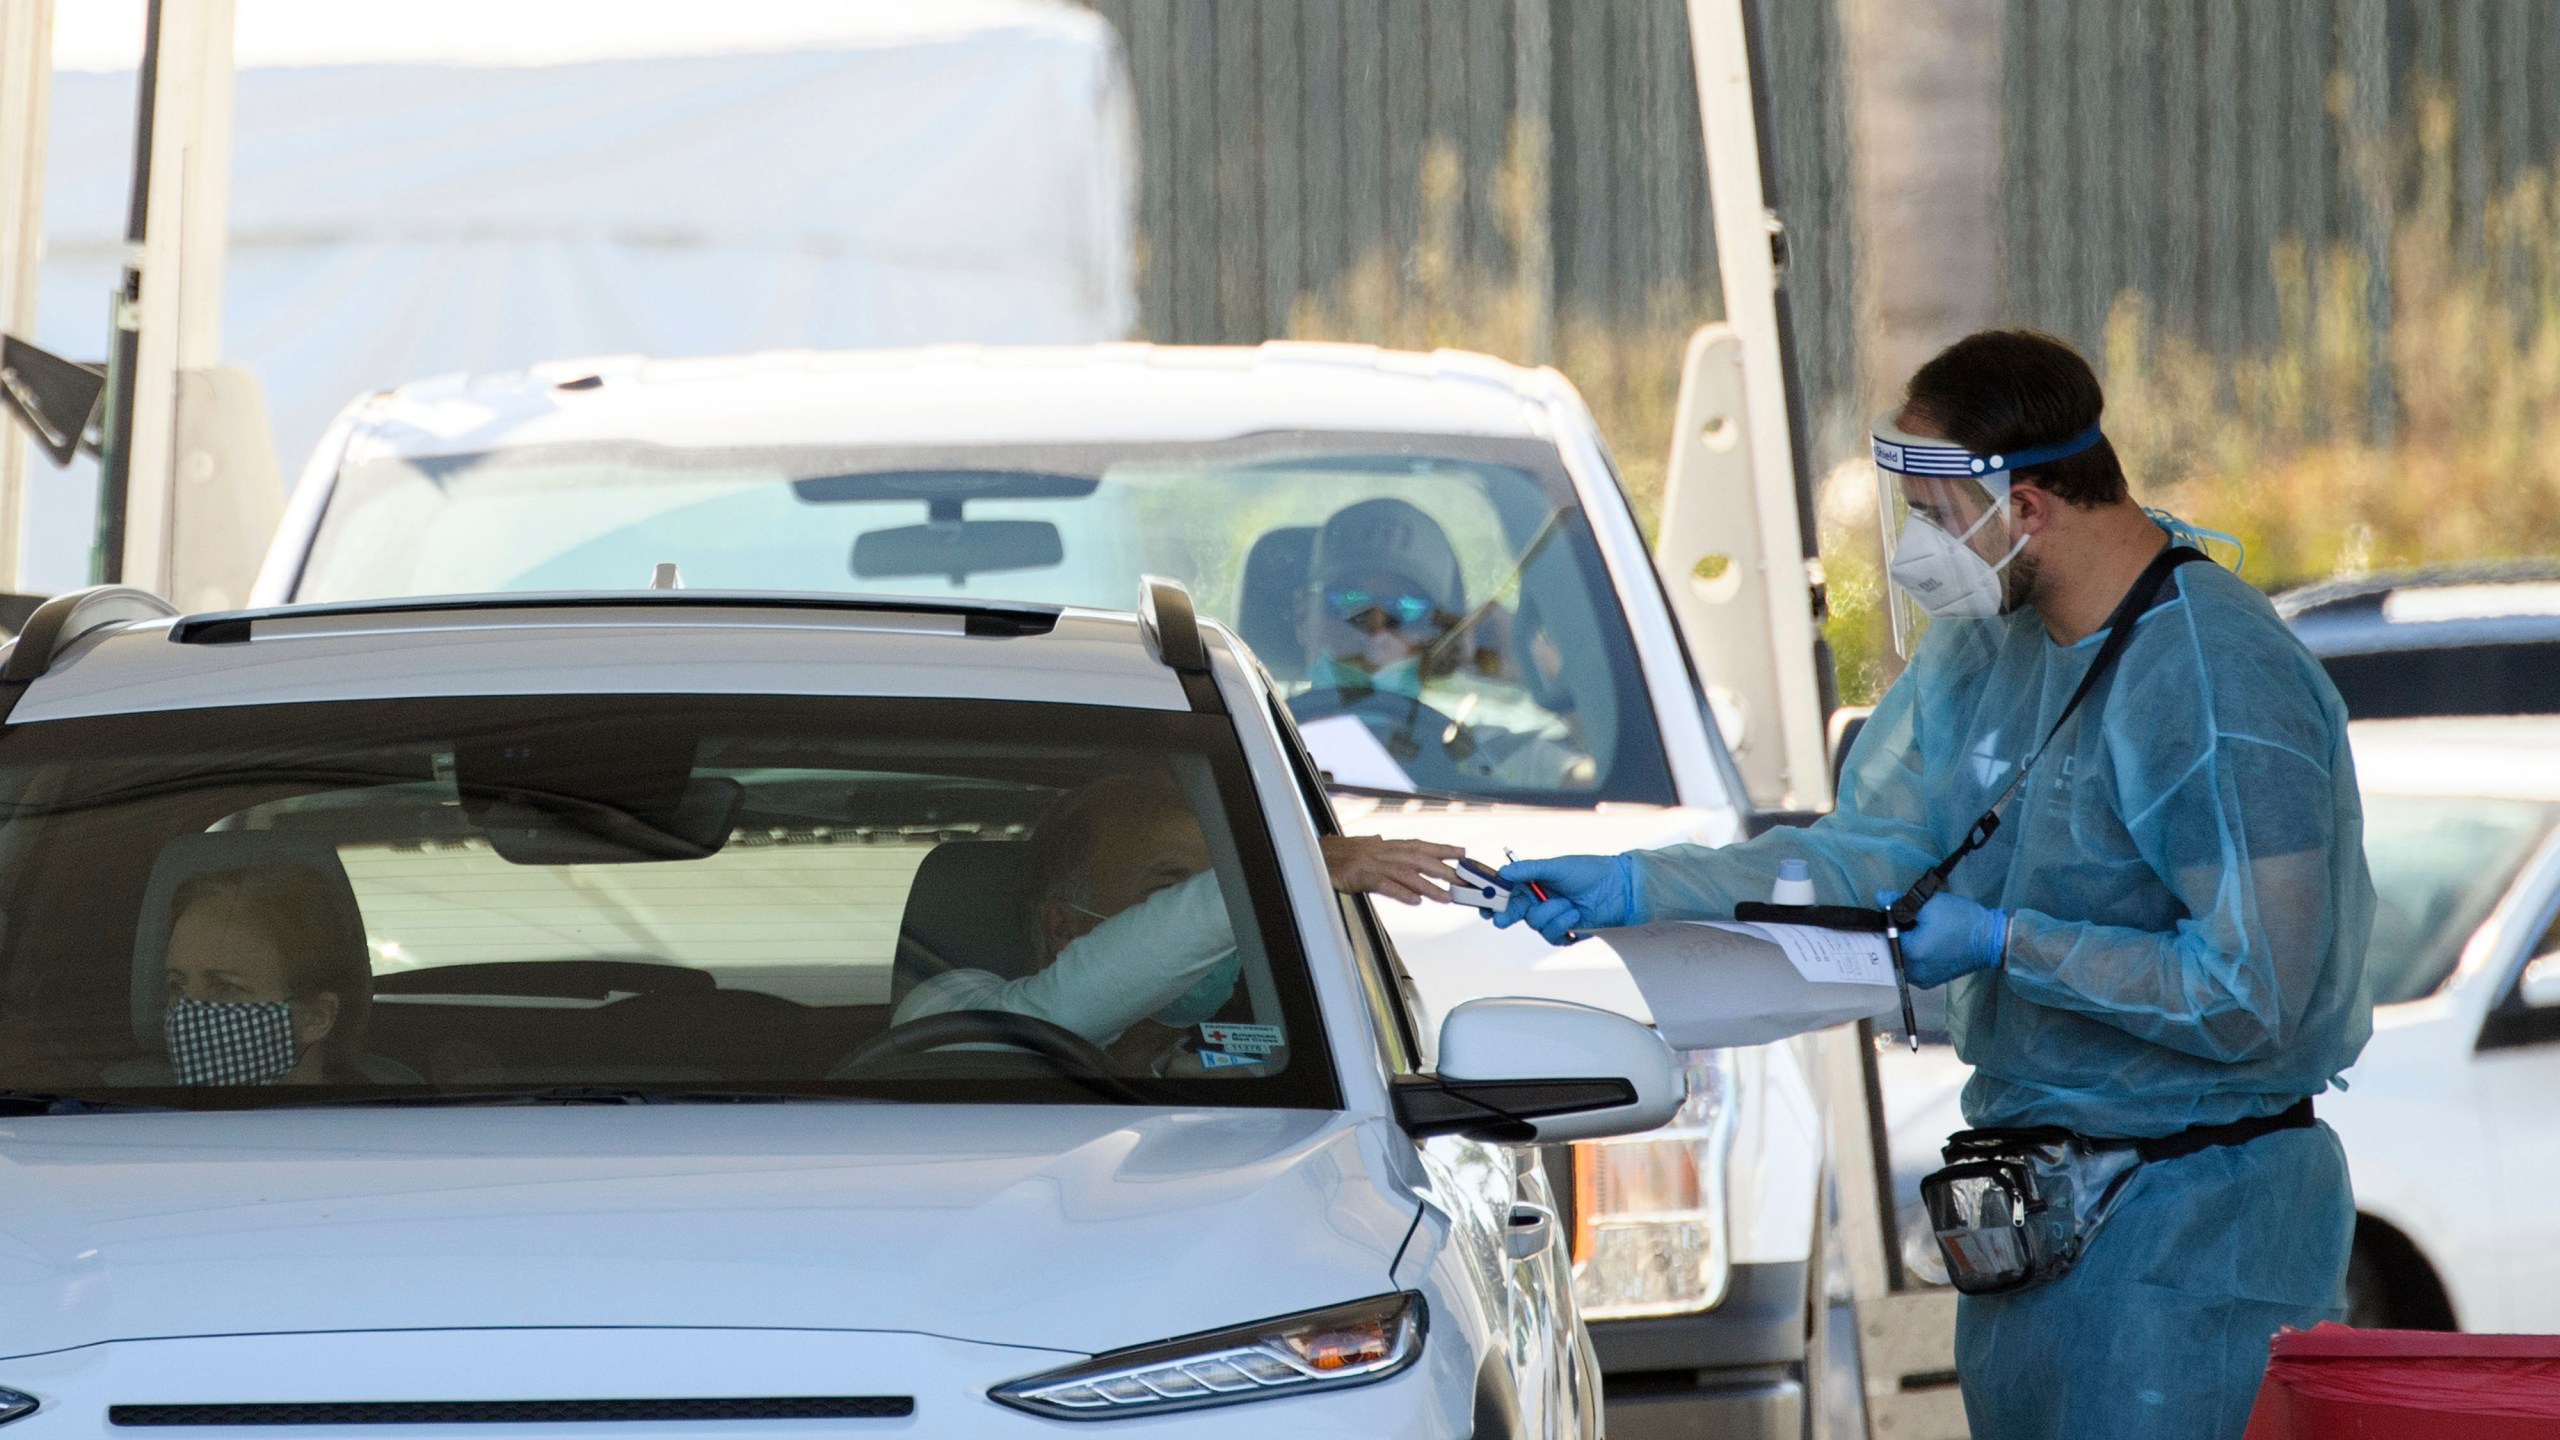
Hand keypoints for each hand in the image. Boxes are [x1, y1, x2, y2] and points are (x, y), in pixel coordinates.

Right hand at [1323, 835, 1467, 904]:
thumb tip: (1383, 840)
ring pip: (1405, 873)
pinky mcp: (1358, 877)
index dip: (1441, 848)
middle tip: (1463, 880)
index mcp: (1384, 845)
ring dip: (1428, 886)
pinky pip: (1383, 885)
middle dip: (1443, 868)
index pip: (1418, 845)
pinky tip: (1415, 901)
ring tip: (1446, 897)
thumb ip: (1376, 847)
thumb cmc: (1336, 854)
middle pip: (1418, 858)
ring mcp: (1370, 863)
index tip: (1462, 853)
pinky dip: (1401, 892)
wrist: (1311, 855)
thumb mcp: (1361, 848)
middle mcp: (1381, 851)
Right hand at [1493, 854, 1642, 943]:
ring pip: (1534, 924)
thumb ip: (1529, 870)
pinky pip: (1552, 936)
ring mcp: (1550, 916)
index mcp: (1532, 881)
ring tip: (1570, 904)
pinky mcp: (1564, 931)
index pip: (1505, 891)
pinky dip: (1563, 926)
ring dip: (1551, 915)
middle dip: (1505, 915)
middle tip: (1502, 918)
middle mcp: (1538, 900)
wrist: (1619, 889)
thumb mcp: (1557, 866)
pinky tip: (1575, 915)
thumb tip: (1503, 872)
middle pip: (1511, 912)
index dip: (1492, 898)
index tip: (1484, 903)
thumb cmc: (1590, 871)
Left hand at [1877, 890, 2005, 986]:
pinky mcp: (1932, 982)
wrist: (1991, 940)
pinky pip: (1915, 967)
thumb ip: (1901, 903)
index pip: (1887, 935)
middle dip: (1899, 934)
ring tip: (1923, 931)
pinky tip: (1929, 943)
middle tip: (1915, 922)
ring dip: (1907, 945)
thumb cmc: (1961, 920)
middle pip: (1893, 949)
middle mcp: (1913, 973)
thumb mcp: (1930, 905)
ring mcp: (1923, 980)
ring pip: (1903, 959)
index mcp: (1911, 954)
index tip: (1902, 913)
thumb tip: (1878, 896)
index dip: (1891, 921)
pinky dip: (1917, 955)